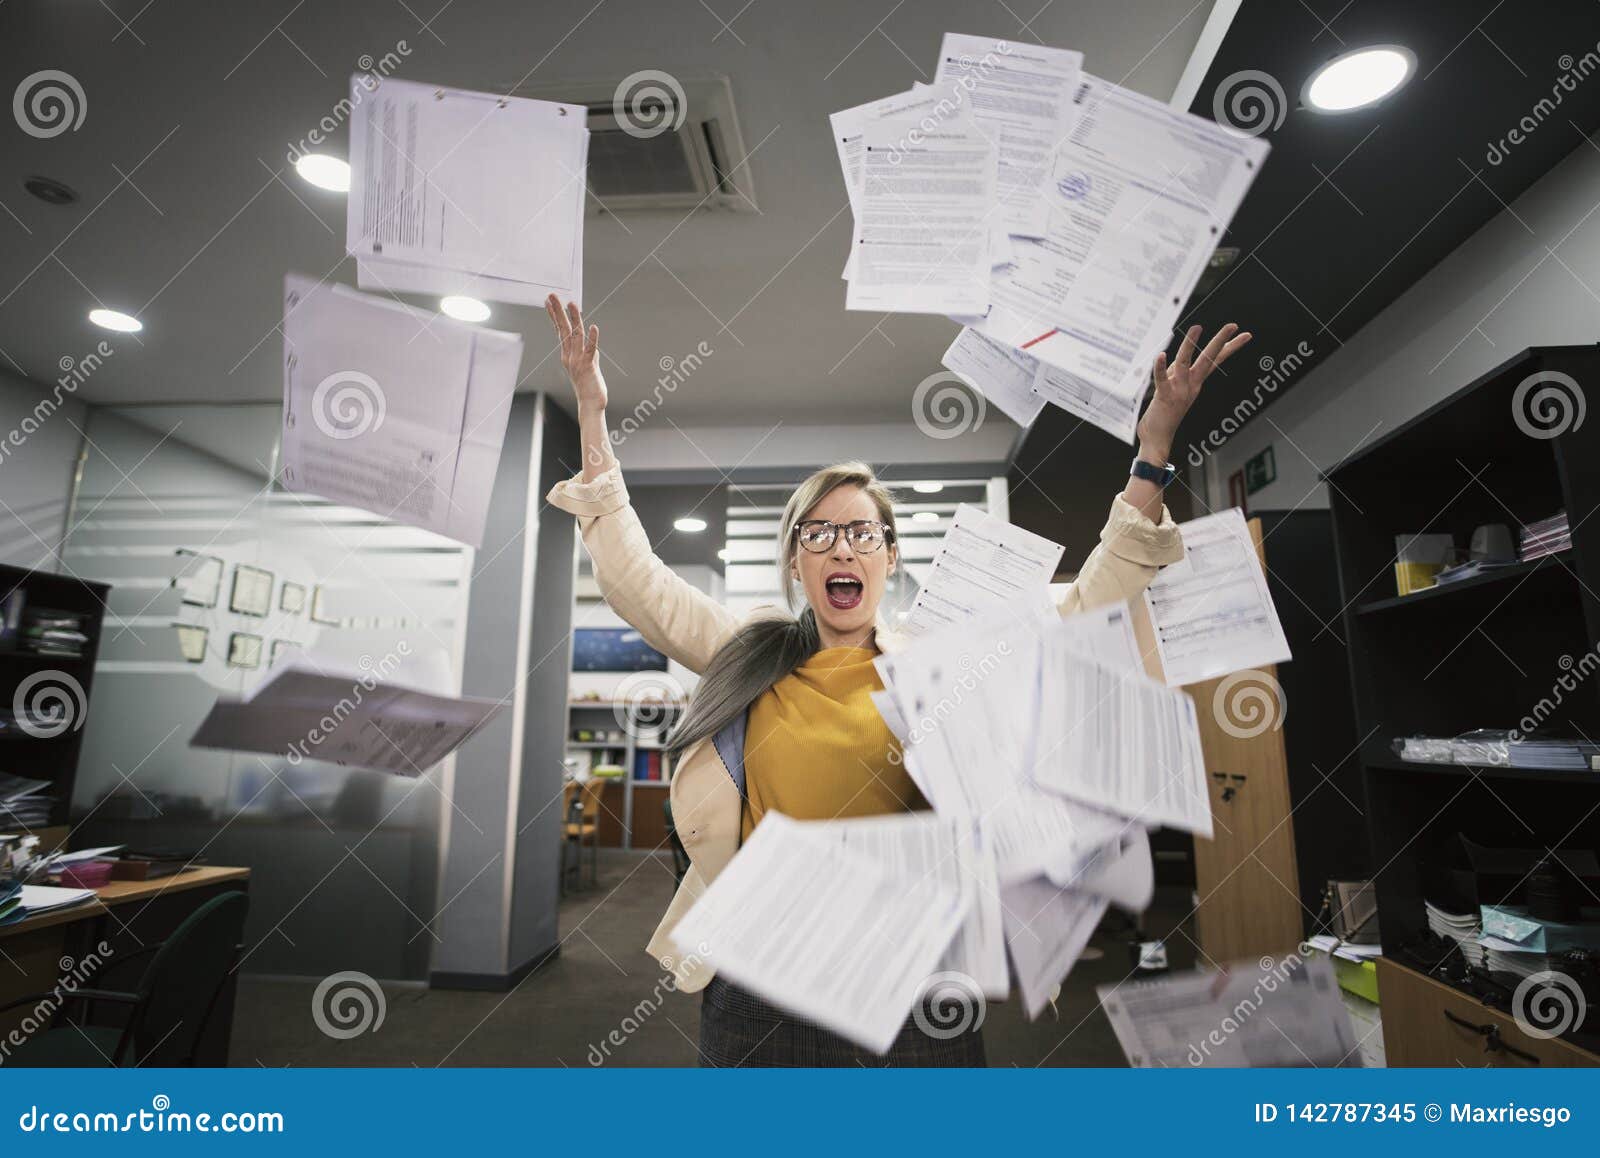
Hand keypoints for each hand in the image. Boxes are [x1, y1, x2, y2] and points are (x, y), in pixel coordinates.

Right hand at [545, 294, 605, 412]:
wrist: (590, 403)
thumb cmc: (588, 386)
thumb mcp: (585, 364)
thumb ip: (586, 350)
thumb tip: (589, 339)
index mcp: (567, 354)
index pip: (559, 331)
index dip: (555, 316)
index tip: (549, 302)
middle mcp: (570, 355)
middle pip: (563, 329)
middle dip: (557, 311)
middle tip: (552, 296)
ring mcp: (578, 360)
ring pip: (575, 335)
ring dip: (574, 319)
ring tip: (571, 304)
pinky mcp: (588, 365)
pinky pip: (590, 349)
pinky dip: (593, 338)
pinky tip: (594, 327)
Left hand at [1136, 323, 1251, 459]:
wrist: (1158, 439)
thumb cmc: (1164, 414)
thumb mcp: (1173, 388)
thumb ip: (1173, 374)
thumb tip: (1170, 358)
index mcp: (1196, 382)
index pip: (1216, 360)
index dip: (1230, 347)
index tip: (1245, 334)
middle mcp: (1191, 384)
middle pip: (1209, 359)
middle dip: (1220, 341)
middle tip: (1233, 325)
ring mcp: (1179, 390)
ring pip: (1185, 362)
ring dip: (1190, 345)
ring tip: (1197, 327)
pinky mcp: (1164, 397)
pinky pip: (1162, 380)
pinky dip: (1160, 368)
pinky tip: (1160, 355)